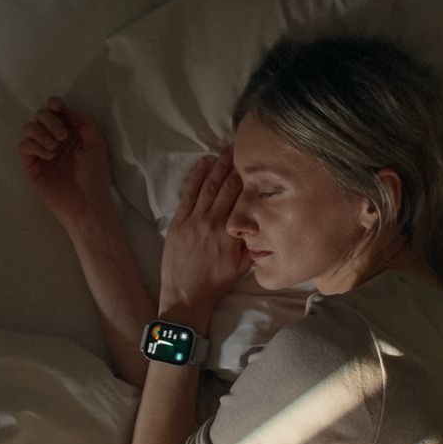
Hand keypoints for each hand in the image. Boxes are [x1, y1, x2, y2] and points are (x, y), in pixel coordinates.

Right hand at [19, 97, 113, 228]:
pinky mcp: (32, 166)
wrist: (87, 203)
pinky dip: (34, 146)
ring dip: (41, 132)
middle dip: (50, 120)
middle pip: (40, 115)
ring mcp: (42, 152)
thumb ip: (84, 121)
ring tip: (54, 147)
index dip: (54, 104)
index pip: (56, 110)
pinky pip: (24, 147)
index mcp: (71, 132)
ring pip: (28, 128)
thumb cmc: (95, 175)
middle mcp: (54, 139)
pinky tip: (49, 156)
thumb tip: (66, 109)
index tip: (58, 107)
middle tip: (63, 136)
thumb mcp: (96, 143)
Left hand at [159, 147, 252, 326]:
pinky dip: (196, 177)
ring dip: (217, 166)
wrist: (186, 296)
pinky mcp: (178, 222)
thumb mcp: (242, 266)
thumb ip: (253, 244)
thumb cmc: (216, 283)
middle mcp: (213, 222)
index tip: (255, 164)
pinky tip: (203, 163)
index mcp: (231, 233)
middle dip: (234, 165)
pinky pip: (188, 194)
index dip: (248, 179)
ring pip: (208, 187)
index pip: (242, 199)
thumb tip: (265, 224)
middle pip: (226, 187)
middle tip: (241, 147)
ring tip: (225, 149)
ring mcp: (193, 221)